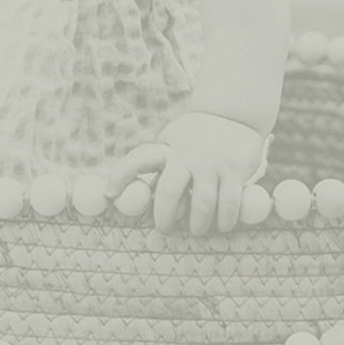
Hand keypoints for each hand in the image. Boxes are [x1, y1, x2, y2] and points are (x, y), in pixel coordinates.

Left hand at [103, 112, 265, 235]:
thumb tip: (142, 199)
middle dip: (164, 217)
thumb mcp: (173, 146)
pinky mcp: (234, 169)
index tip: (110, 194)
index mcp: (167, 150)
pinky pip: (229, 203)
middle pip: (169, 191)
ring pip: (202, 204)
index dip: (122, 175)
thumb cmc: (195, 139)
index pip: (139, 159)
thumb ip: (161, 169)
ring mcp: (211, 162)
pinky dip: (225, 221)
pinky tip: (223, 224)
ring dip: (198, 225)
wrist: (234, 114)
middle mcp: (187, 155)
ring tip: (197, 230)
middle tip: (164, 229)